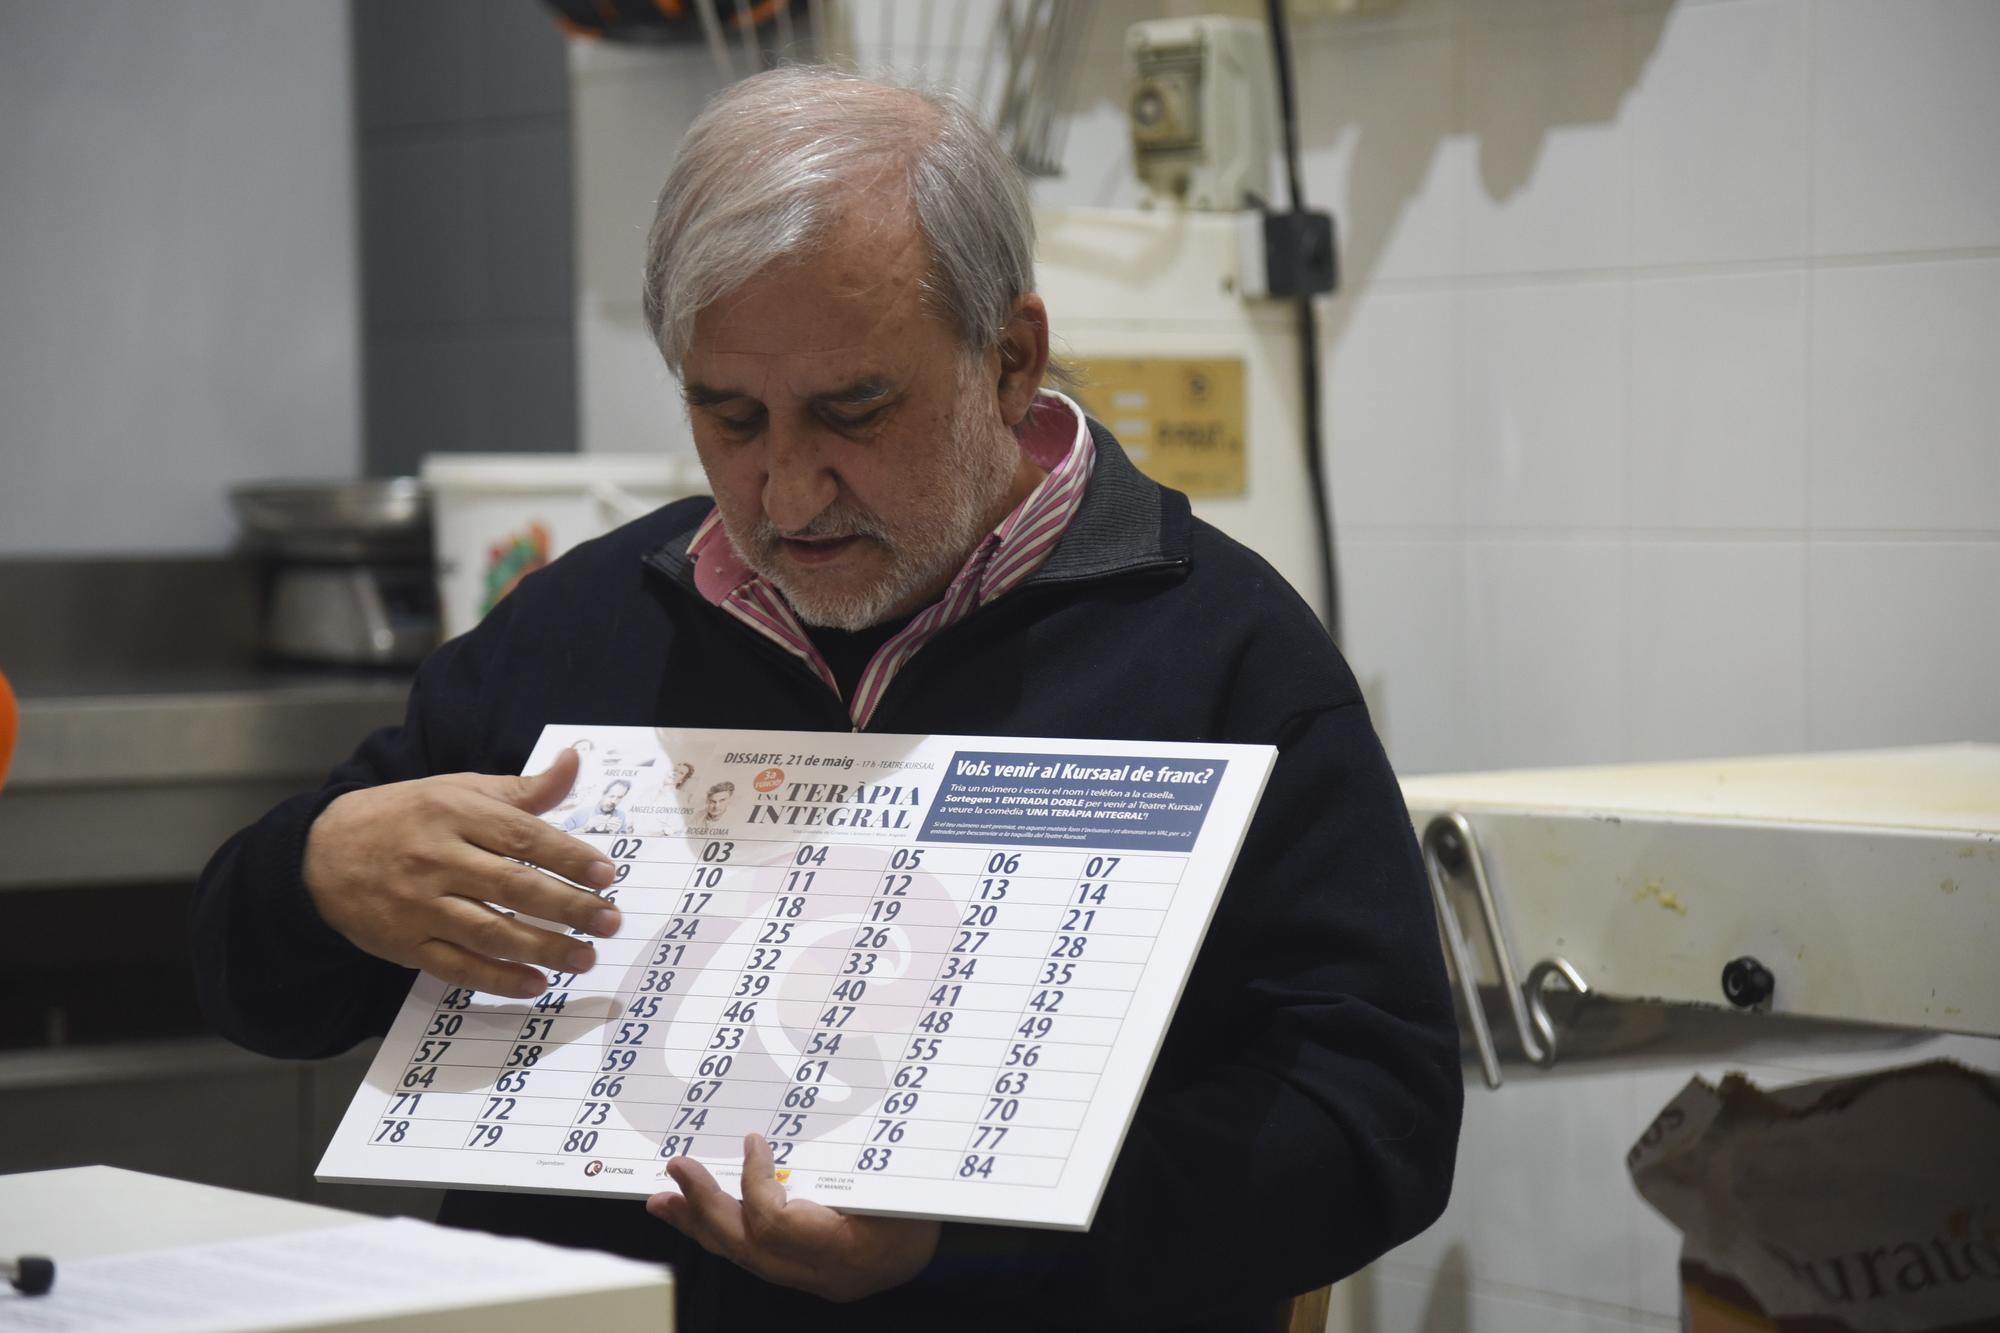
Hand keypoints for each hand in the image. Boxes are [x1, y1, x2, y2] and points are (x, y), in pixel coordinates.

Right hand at [303, 748, 620, 997]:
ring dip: (542, 948)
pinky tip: (535, 983)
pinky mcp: (404, 943)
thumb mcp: (459, 790)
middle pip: (513, 886)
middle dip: (569, 907)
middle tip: (610, 921)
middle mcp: (437, 859)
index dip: (568, 857)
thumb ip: (522, 789)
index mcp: (455, 813)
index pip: (522, 836)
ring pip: (489, 931)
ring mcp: (419, 905)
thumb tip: (574, 761)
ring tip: (585, 957)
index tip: (607, 874)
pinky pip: (457, 966)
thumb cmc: (407, 816)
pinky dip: (498, 978)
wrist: (321, 854)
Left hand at [648, 1134, 940, 1302]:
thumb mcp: (901, 1172)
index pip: (778, 1225)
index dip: (754, 1184)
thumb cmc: (933, 1202)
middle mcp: (827, 1274)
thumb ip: (854, 1151)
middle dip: (705, 1209)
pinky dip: (727, 1231)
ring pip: (745, 1258)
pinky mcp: (809, 1275)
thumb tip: (798, 1115)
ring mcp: (817, 1280)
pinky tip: (701, 1214)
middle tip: (676, 1173)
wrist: (954, 1251)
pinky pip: (756, 1257)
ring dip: (702, 1224)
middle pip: (749, 1248)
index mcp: (852, 1249)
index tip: (753, 1143)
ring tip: (666, 1200)